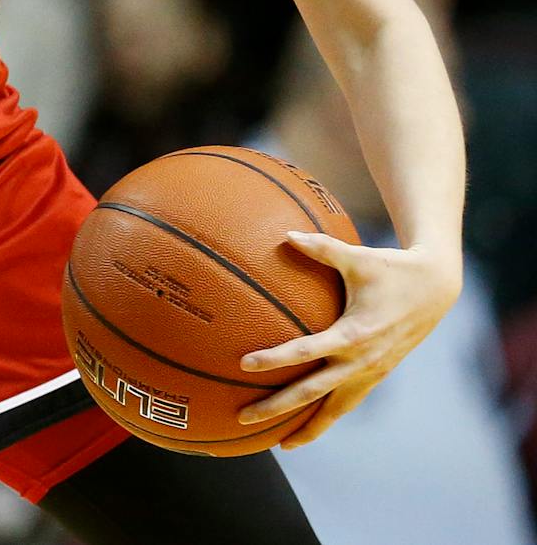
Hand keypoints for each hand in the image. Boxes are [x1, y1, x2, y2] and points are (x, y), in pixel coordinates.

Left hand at [236, 233, 460, 446]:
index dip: (276, 358)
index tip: (245, 364)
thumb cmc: (392, 268)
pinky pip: (347, 403)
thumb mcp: (357, 257)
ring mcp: (371, 372)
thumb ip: (320, 247)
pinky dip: (327, 417)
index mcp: (355, 334)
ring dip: (306, 427)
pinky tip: (306, 427)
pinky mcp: (377, 375)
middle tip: (243, 417)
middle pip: (313, 393)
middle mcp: (363, 361)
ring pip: (334, 409)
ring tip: (277, 443)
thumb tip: (284, 235)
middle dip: (278, 408)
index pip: (307, 352)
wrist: (436, 288)